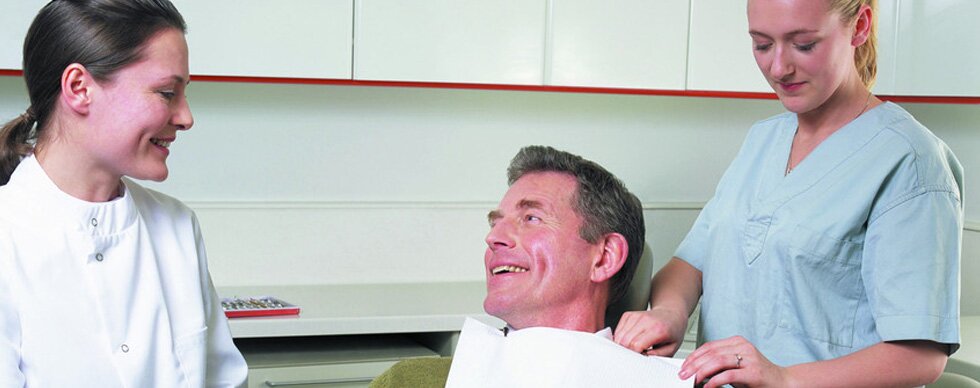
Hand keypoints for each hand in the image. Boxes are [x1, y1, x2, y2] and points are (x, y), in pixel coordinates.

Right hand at [613, 307, 687, 355]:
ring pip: (619, 336)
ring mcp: (635, 316)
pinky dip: (620, 338)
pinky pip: (617, 330)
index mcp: (658, 329)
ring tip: (634, 347)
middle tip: (636, 354)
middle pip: (625, 341)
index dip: (635, 355)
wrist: (671, 314)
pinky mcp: (628, 315)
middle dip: (627, 351)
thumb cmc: (672, 331)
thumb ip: (658, 355)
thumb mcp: (672, 348)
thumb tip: (644, 358)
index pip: (636, 345)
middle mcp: (645, 320)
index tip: (639, 358)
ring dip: (623, 345)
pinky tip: (630, 339)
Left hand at [679, 336, 794, 387]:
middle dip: (694, 364)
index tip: (684, 366)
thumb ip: (720, 364)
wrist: (783, 383)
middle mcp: (743, 347)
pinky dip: (715, 381)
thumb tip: (697, 370)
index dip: (694, 356)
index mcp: (737, 342)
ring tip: (693, 380)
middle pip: (711, 353)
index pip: (709, 346)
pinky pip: (728, 375)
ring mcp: (749, 359)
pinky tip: (708, 387)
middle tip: (683, 375)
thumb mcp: (736, 366)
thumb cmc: (758, 376)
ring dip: (701, 372)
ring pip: (718, 361)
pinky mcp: (753, 372)